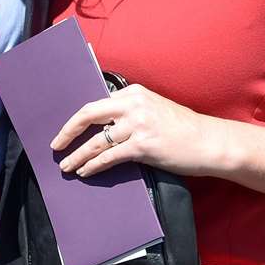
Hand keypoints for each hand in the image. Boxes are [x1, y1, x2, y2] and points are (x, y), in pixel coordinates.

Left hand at [51, 83, 229, 178]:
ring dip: (78, 155)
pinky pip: (110, 156)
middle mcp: (134, 104)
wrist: (209, 142)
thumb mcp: (154, 110)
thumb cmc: (182, 129)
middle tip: (55, 145)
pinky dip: (94, 165)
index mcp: (134, 93)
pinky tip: (85, 171)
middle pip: (89, 114)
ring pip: (97, 140)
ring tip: (67, 166)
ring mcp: (138, 124)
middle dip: (68, 131)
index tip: (64, 128)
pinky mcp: (144, 145)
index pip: (96, 102)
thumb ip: (130, 113)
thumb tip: (102, 127)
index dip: (77, 117)